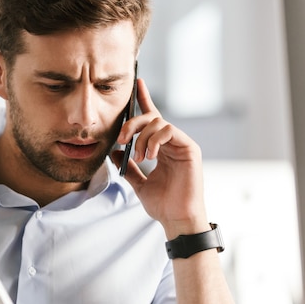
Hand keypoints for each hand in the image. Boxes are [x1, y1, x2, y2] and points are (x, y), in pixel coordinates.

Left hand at [112, 78, 208, 238]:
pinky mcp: (190, 148)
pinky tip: (149, 156)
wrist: (176, 219)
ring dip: (142, 137)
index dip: (145, 100)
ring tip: (138, 156)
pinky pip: (170, 130)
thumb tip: (114, 151)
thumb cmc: (162, 204)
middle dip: (132, 124)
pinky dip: (155, 140)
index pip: (153, 119)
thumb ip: (128, 166)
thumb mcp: (138, 183)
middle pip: (152, 117)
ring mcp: (183, 144)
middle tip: (121, 139)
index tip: (137, 84)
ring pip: (159, 122)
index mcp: (162, 148)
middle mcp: (173, 143)